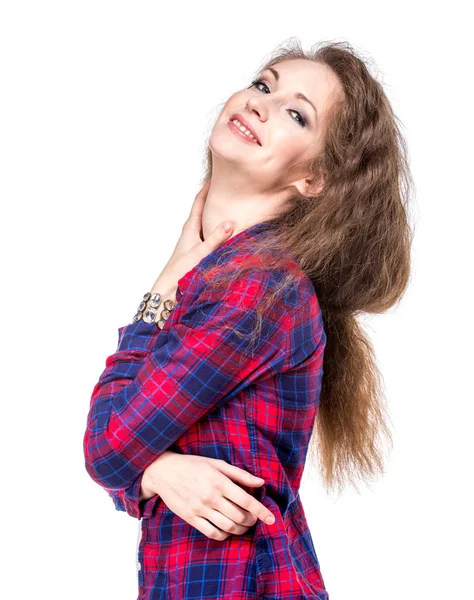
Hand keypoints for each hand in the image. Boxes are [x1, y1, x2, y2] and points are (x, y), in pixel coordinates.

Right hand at [141, 452, 275, 539]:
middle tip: (255, 518)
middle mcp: (211, 497)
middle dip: (252, 521)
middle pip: (239, 517)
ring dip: (241, 529)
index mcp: (219, 481)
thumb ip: (240, 474)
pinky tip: (228, 529)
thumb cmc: (193, 465)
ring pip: (228, 527)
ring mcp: (200, 509)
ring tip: (244, 525)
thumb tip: (260, 482)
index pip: (246, 500)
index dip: (261, 511)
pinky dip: (225, 535)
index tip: (272, 519)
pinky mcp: (191, 518)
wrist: (164, 471)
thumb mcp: (217, 464)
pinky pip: (212, 533)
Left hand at [151, 179, 235, 293]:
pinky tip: (230, 237)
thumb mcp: (201, 253)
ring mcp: (195, 245)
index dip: (207, 189)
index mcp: (189, 229)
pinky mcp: (199, 256)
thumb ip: (216, 238)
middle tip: (228, 190)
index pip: (198, 202)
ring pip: (208, 226)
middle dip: (215, 201)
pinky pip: (212, 240)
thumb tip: (230, 222)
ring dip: (218, 218)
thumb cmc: (180, 272)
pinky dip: (221, 235)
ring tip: (232, 209)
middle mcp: (192, 235)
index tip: (216, 176)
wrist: (168, 293)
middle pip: (204, 212)